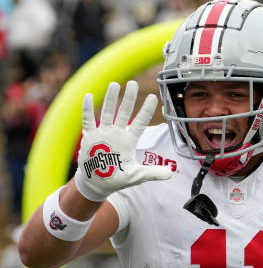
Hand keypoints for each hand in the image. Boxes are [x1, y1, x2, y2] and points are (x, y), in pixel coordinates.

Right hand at [75, 81, 172, 201]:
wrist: (97, 183)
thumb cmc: (118, 178)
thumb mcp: (137, 175)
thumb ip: (153, 172)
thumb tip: (171, 173)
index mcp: (129, 141)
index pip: (140, 122)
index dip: (146, 110)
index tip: (153, 97)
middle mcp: (117, 134)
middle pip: (124, 112)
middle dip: (129, 98)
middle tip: (133, 83)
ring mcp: (103, 134)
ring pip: (107, 112)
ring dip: (110, 99)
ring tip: (114, 84)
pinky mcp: (90, 137)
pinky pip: (88, 121)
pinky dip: (87, 109)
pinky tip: (88, 96)